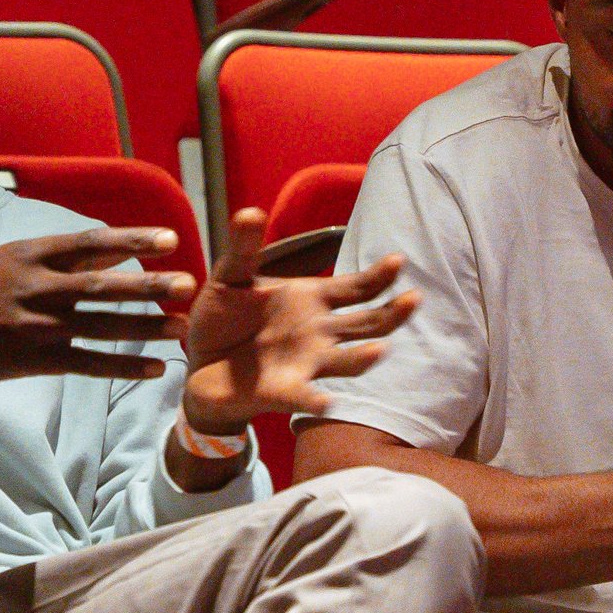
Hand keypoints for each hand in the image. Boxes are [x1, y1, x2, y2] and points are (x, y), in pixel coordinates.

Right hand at [0, 229, 192, 400]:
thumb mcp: (7, 259)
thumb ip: (56, 254)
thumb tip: (108, 247)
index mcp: (30, 254)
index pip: (90, 243)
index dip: (133, 241)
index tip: (169, 240)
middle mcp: (37, 286)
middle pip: (104, 284)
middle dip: (149, 285)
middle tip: (188, 283)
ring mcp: (38, 324)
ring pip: (102, 324)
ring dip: (146, 327)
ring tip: (181, 328)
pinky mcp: (36, 359)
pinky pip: (89, 362)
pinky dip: (123, 366)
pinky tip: (152, 369)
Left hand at [176, 209, 419, 436]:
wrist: (199, 362)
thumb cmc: (225, 316)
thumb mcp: (231, 276)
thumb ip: (243, 248)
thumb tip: (250, 211)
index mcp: (312, 299)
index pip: (356, 288)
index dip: (378, 277)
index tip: (398, 262)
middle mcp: (319, 332)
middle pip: (367, 324)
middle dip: (391, 314)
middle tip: (414, 299)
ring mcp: (305, 363)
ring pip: (345, 362)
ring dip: (362, 358)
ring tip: (380, 350)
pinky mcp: (281, 391)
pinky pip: (303, 396)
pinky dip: (314, 399)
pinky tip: (326, 401)